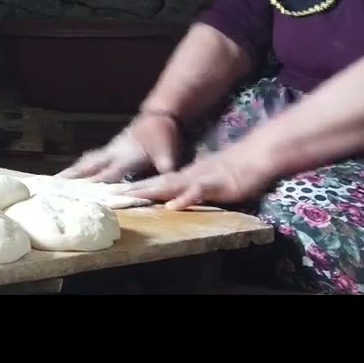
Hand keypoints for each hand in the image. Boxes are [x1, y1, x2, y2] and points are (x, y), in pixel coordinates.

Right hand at [56, 112, 178, 182]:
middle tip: (54, 187)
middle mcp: (113, 154)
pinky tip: (70, 173)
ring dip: (70, 172)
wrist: (160, 115)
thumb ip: (165, 172)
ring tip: (54, 182)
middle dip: (72, 178)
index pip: (107, 174)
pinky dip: (78, 167)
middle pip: (89, 167)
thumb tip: (166, 189)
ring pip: (86, 162)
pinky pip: (89, 159)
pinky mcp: (109, 148)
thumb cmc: (164, 137)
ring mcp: (109, 150)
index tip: (77, 194)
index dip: (93, 184)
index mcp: (126, 157)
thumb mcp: (169, 156)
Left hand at [120, 147, 273, 209]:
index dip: (132, 189)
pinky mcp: (215, 185)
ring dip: (150, 192)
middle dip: (131, 191)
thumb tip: (172, 199)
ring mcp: (199, 179)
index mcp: (182, 177)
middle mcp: (186, 177)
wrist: (255, 156)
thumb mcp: (204, 181)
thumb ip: (188, 189)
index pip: (152, 183)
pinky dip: (184, 199)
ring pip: (170, 186)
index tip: (111, 195)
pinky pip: (197, 193)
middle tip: (108, 198)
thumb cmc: (232, 170)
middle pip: (154, 184)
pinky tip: (172, 206)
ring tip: (129, 197)